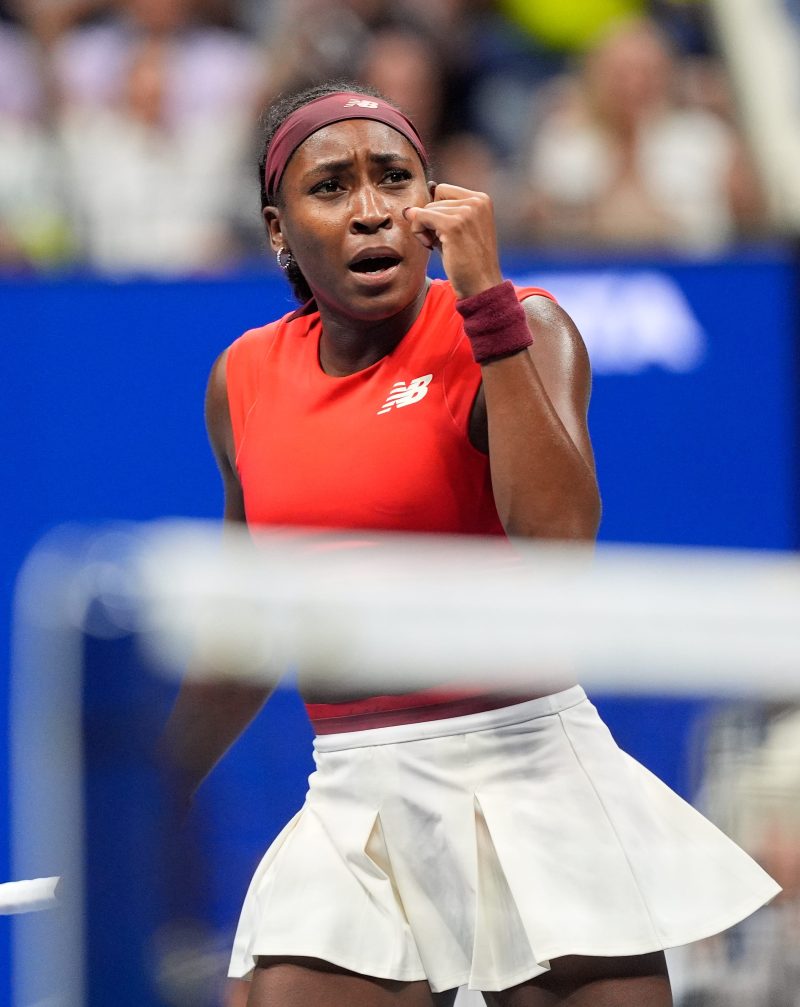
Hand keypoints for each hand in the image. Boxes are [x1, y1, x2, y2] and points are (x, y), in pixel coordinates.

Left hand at [403, 183, 503, 299]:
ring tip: (437, 246)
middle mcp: (477, 201)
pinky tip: (430, 246)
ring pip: (426, 208)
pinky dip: (419, 231)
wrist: (481, 285)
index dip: (437, 210)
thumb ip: (439, 215)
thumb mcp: (458, 232)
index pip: (444, 191)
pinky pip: (421, 217)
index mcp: (481, 200)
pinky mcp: (453, 225)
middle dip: (430, 219)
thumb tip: (408, 210)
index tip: (443, 231)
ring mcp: (466, 212)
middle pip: (434, 198)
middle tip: (438, 242)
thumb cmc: (469, 263)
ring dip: (424, 228)